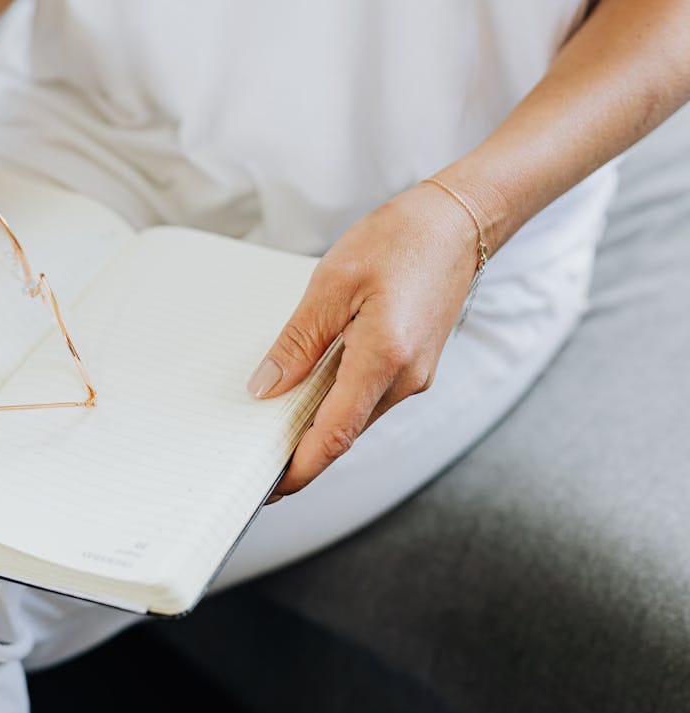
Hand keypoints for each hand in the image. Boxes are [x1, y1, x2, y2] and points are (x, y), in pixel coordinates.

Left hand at [247, 182, 482, 499]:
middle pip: (344, 435)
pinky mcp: (415, 368)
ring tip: (271, 428)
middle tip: (254, 460)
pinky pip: (368, 399)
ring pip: (356, 419)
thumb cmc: (399, 240)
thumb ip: (299, 341)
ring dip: (317, 430)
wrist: (458, 222)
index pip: (334, 435)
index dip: (299, 470)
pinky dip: (336, 406)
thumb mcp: (332, 284)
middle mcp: (406, 379)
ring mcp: (415, 377)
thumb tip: (267, 388)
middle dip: (300, 454)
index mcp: (383, 358)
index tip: (268, 489)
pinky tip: (307, 394)